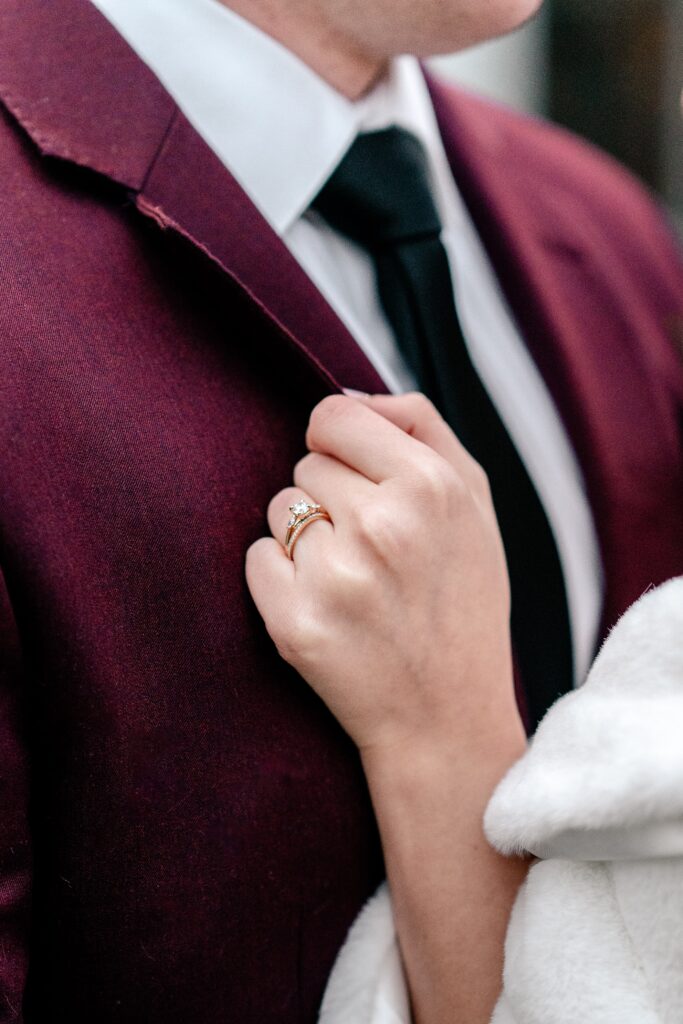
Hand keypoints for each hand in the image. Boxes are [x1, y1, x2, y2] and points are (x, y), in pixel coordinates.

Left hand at [246, 392, 519, 758]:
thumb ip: (421, 428)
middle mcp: (382, 526)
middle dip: (332, 499)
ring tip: (354, 583)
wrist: (447, 718)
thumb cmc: (461, 601)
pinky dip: (279, 579)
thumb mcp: (475, 503)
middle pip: (305, 465)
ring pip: (279, 510)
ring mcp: (336, 577)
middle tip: (373, 551)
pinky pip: (257, 559)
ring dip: (305, 539)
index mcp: (430, 487)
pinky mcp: (295, 624)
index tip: (356, 477)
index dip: (340, 444)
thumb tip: (348, 396)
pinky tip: (326, 608)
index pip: (334, 416)